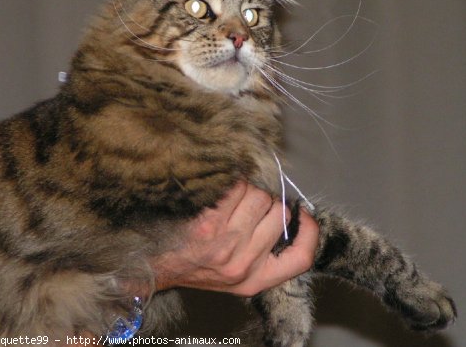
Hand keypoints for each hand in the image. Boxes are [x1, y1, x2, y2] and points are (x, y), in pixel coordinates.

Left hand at [152, 181, 319, 296]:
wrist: (155, 265)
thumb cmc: (196, 264)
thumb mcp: (236, 273)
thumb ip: (262, 252)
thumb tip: (286, 214)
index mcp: (256, 279)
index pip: (300, 258)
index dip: (310, 232)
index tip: (306, 214)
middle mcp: (243, 263)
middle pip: (278, 213)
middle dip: (267, 201)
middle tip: (247, 206)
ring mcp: (226, 242)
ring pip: (258, 196)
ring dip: (248, 190)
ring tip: (230, 201)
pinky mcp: (208, 223)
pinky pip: (235, 188)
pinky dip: (230, 184)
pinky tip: (218, 193)